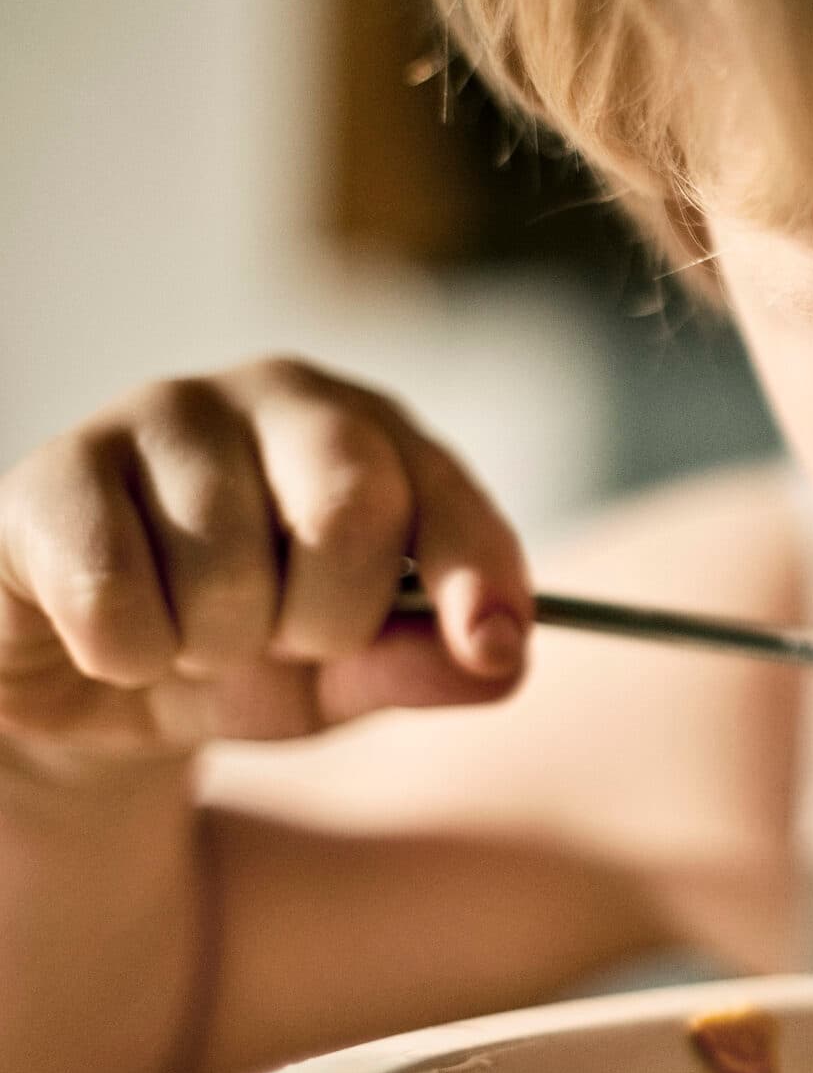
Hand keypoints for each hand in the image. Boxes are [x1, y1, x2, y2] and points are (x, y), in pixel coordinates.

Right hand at [0, 358, 531, 768]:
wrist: (91, 673)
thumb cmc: (243, 651)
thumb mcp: (347, 675)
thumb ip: (422, 663)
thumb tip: (497, 661)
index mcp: (373, 435)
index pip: (448, 496)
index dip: (479, 576)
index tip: (491, 649)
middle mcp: (277, 397)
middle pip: (351, 509)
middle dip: (329, 620)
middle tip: (284, 642)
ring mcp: (162, 415)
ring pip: (226, 570)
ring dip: (214, 648)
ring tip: (190, 632)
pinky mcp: (55, 469)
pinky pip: (114, 596)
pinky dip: (126, 654)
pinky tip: (116, 635)